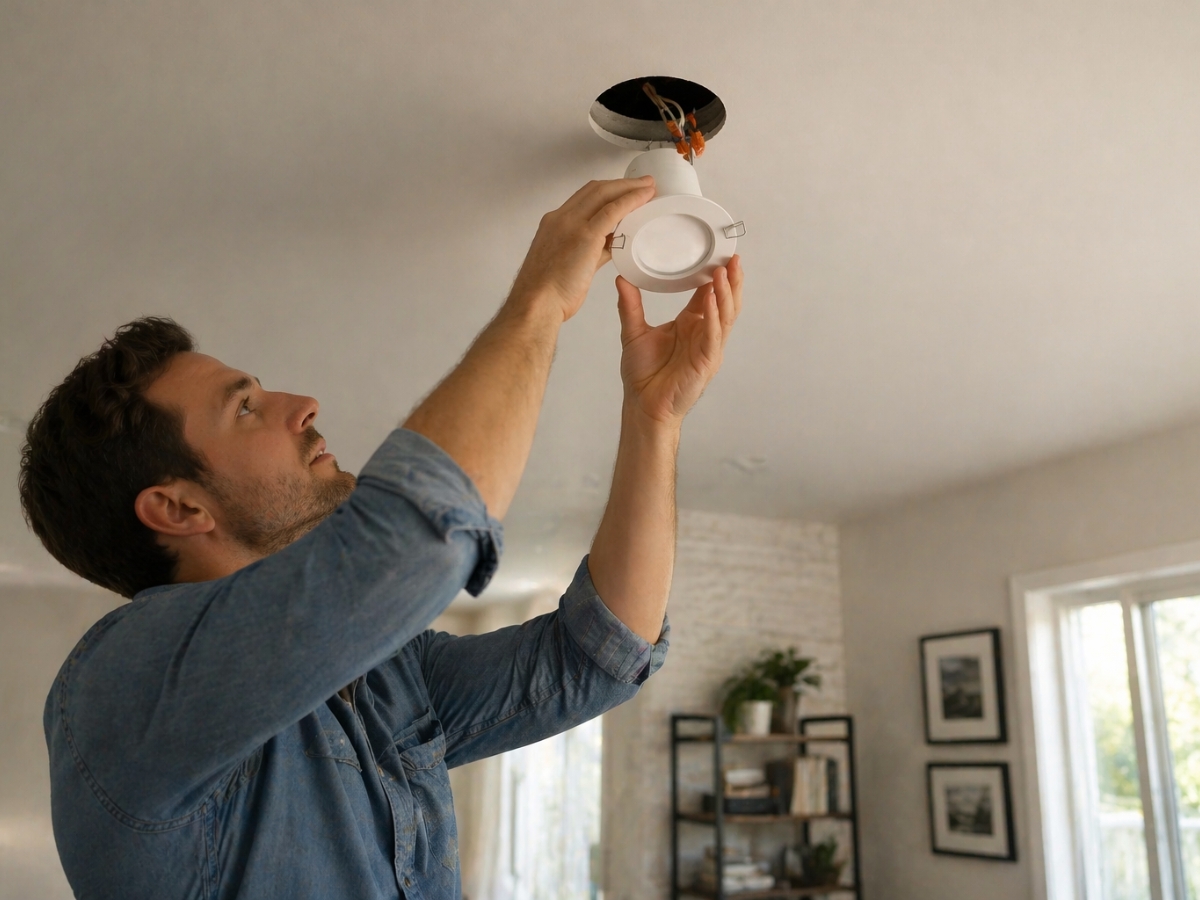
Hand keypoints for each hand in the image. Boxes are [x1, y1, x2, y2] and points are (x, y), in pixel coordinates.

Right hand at [509, 177, 655, 321]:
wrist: (535, 305)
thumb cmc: (548, 294)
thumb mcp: (567, 265)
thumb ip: (590, 252)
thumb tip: (608, 247)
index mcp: (553, 224)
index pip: (583, 197)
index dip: (606, 190)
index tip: (623, 190)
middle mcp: (560, 218)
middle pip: (595, 190)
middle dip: (621, 184)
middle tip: (643, 183)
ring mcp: (571, 224)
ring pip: (604, 194)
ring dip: (629, 188)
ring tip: (648, 187)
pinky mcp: (584, 236)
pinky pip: (612, 211)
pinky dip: (630, 200)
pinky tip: (645, 198)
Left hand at [615, 256, 742, 424]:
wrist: (642, 405)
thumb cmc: (643, 374)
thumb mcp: (634, 332)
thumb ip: (630, 305)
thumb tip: (622, 278)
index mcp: (690, 324)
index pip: (709, 295)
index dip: (716, 275)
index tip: (720, 253)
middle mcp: (703, 333)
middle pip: (725, 302)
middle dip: (731, 280)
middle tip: (733, 256)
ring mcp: (708, 348)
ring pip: (725, 316)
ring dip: (726, 293)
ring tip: (725, 272)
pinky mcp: (706, 362)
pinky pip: (714, 336)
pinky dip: (715, 317)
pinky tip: (712, 300)